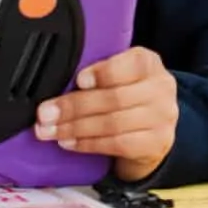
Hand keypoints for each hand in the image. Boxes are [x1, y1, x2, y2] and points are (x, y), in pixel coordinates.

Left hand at [34, 46, 178, 181]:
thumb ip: (96, 71)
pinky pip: (117, 145)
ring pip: (113, 124)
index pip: (129, 64)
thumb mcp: (119, 74)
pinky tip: (69, 142)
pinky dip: (88, 144)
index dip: (103, 72)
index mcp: (148, 63)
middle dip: (74, 106)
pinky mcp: (155, 144)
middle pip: (114, 98)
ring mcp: (162, 118)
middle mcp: (161, 88)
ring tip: (50, 130)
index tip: (78, 80)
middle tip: (45, 113)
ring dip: (75, 128)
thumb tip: (56, 78)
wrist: (153, 127)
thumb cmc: (126, 92)